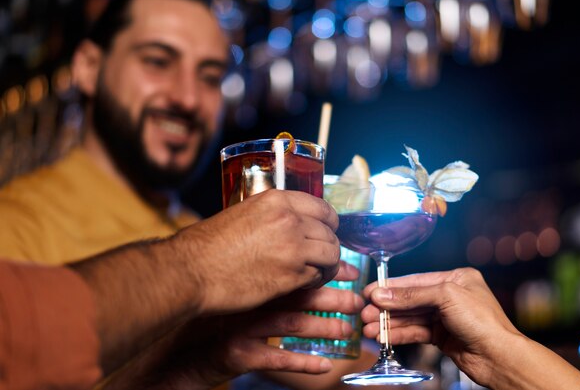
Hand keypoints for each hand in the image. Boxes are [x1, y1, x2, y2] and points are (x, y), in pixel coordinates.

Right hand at [105, 285, 363, 389]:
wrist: (164, 350)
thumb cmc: (197, 323)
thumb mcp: (227, 296)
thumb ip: (254, 282)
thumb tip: (285, 268)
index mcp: (248, 285)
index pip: (292, 272)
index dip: (322, 271)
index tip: (348, 269)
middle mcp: (246, 303)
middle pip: (296, 295)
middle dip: (331, 296)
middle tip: (358, 298)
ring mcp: (240, 328)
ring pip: (291, 325)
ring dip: (323, 328)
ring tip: (347, 330)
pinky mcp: (234, 354)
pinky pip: (274, 361)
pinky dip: (301, 364)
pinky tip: (323, 368)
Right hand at [171, 189, 341, 313]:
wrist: (192, 271)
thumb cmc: (208, 245)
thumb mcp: (242, 213)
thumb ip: (271, 215)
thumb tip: (289, 222)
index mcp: (277, 200)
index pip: (323, 207)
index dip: (329, 222)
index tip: (328, 231)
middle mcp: (289, 220)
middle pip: (330, 232)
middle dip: (330, 245)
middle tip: (323, 256)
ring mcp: (292, 248)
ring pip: (331, 254)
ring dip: (328, 265)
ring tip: (317, 272)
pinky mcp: (291, 276)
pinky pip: (318, 276)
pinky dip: (316, 281)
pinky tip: (305, 284)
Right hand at [361, 268, 519, 385]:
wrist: (499, 358)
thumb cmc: (484, 323)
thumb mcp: (446, 297)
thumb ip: (411, 295)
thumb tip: (383, 293)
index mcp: (456, 278)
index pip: (415, 281)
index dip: (391, 287)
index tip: (369, 291)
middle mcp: (450, 296)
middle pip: (409, 300)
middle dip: (386, 308)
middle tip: (364, 313)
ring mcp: (445, 317)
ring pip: (410, 318)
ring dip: (389, 323)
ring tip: (369, 328)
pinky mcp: (442, 337)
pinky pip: (415, 332)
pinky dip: (399, 334)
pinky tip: (384, 336)